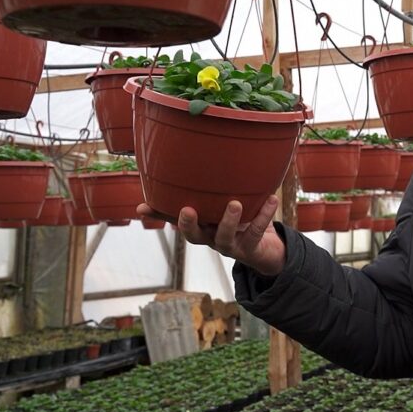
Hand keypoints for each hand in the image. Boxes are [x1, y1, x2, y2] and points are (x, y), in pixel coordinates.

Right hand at [136, 195, 285, 276]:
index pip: (175, 221)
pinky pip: (257, 231)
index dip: (158, 215)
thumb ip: (212, 190)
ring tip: (234, 203)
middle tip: (187, 210)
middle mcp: (211, 238)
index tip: (141, 207)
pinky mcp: (251, 248)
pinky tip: (271, 198)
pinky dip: (264, 214)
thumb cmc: (241, 221)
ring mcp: (230, 246)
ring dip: (228, 221)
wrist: (267, 249)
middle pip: (195, 237)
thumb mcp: (223, 204)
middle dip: (189, 225)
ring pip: (225, 237)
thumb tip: (194, 162)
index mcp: (201, 226)